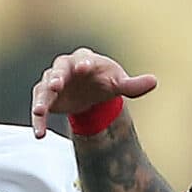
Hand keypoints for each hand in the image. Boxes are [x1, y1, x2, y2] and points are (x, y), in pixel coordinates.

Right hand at [30, 48, 158, 137]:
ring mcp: (53, 83)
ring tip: (39, 111)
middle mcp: (65, 68)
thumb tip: (154, 82)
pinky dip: (38, 120)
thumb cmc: (105, 82)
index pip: (83, 58)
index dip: (83, 63)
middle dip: (56, 77)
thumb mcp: (119, 84)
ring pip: (44, 89)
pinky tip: (39, 134)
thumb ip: (133, 85)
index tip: (83, 68)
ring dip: (41, 100)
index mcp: (85, 59)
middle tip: (55, 85)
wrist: (91, 94)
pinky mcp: (46, 98)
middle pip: (58, 70)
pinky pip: (39, 107)